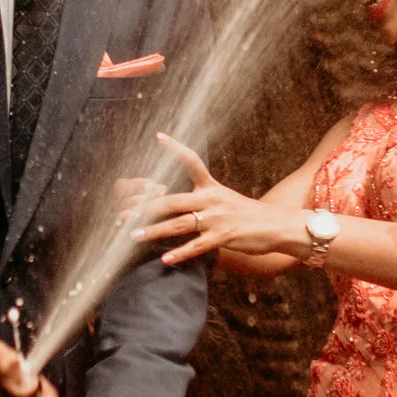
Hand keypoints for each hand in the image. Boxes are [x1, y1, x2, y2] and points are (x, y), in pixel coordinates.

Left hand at [125, 135, 305, 272]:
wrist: (275, 225)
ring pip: (178, 224)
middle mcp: (210, 199)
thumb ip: (203, 199)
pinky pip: (196, 246)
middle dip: (143, 208)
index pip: (191, 161)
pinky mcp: (223, 236)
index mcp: (210, 187)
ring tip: (132, 237)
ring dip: (153, 231)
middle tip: (121, 214)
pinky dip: (179, 254)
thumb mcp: (225, 199)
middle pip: (171, 200)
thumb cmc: (247, 215)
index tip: (158, 137)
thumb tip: (179, 204)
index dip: (175, 148)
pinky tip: (165, 260)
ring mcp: (216, 218)